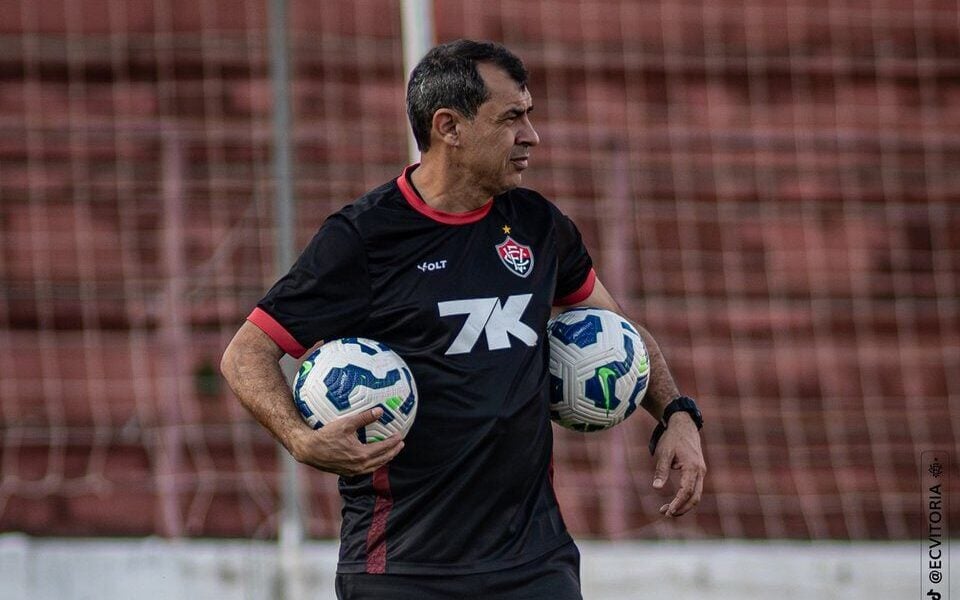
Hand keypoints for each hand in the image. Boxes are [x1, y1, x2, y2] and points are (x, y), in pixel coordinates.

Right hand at [290, 408, 404, 475]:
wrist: (308, 450)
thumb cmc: (326, 435)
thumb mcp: (346, 423)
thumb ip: (364, 418)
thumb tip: (380, 411)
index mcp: (361, 455)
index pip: (383, 448)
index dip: (393, 442)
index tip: (400, 436)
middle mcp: (359, 466)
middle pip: (381, 460)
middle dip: (393, 452)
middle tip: (400, 444)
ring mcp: (352, 471)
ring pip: (374, 467)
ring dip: (384, 459)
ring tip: (390, 452)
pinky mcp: (346, 472)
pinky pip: (365, 470)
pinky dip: (373, 464)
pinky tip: (373, 459)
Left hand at [652, 413, 705, 516]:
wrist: (683, 424)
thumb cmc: (673, 438)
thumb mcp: (664, 453)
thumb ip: (661, 470)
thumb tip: (656, 487)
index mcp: (692, 467)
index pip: (687, 491)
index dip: (678, 503)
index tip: (668, 511)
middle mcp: (700, 471)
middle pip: (695, 497)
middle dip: (682, 508)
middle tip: (666, 514)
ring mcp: (701, 471)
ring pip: (696, 494)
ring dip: (684, 504)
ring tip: (667, 510)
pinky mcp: (698, 471)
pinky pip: (695, 489)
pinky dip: (686, 497)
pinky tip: (675, 501)